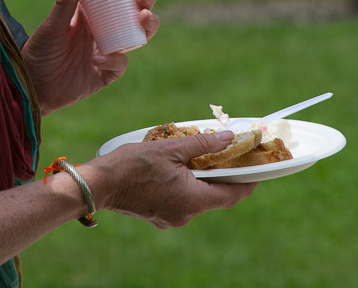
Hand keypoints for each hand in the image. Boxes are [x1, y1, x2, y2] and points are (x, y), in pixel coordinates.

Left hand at [23, 0, 159, 114]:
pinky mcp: (104, 74)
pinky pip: (119, 65)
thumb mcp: (52, 25)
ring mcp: (106, 52)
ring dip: (146, 26)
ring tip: (142, 18)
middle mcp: (102, 30)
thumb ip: (64, 2)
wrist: (31, 86)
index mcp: (89, 13)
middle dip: (145, 1)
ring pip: (137, 36)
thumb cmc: (38, 51)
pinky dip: (114, 60)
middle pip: (134, 12)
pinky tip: (98, 56)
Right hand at [81, 131, 256, 227]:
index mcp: (194, 200)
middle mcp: (187, 214)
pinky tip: (178, 170)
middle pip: (215, 197)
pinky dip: (185, 187)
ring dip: (201, 180)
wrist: (99, 184)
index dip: (248, 182)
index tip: (258, 170)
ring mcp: (172, 218)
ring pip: (197, 198)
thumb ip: (202, 145)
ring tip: (199, 159)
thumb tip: (228, 139)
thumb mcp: (170, 149)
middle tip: (227, 157)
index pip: (233, 195)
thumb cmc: (132, 165)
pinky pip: (181, 201)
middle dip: (222, 177)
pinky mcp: (160, 216)